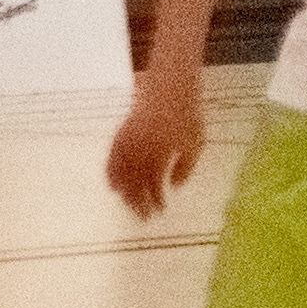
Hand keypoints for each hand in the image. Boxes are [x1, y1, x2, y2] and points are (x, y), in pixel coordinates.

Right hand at [106, 77, 205, 216]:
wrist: (170, 89)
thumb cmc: (187, 118)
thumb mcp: (195, 144)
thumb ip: (185, 168)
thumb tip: (173, 188)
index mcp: (159, 152)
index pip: (154, 184)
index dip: (155, 200)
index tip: (159, 211)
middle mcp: (140, 149)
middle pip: (134, 183)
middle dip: (138, 203)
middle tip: (142, 218)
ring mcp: (128, 142)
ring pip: (120, 173)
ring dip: (124, 193)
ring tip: (128, 206)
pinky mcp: (120, 135)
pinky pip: (111, 159)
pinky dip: (111, 175)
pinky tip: (114, 187)